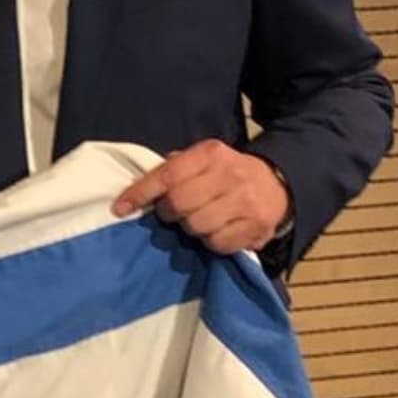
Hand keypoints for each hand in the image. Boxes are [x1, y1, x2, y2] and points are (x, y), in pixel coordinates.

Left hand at [111, 140, 291, 254]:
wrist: (277, 182)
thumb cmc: (225, 173)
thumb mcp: (201, 160)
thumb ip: (173, 170)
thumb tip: (136, 192)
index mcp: (209, 153)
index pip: (166, 175)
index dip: (139, 193)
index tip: (119, 209)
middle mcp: (229, 175)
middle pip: (178, 203)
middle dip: (168, 213)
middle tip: (173, 213)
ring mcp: (245, 202)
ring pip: (196, 226)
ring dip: (190, 228)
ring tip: (199, 220)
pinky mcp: (257, 226)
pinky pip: (217, 244)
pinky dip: (211, 242)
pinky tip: (218, 231)